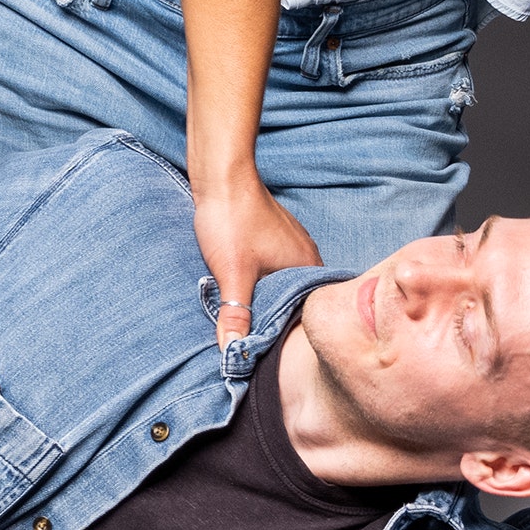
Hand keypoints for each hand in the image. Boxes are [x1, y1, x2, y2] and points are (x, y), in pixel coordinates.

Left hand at [193, 175, 321, 348]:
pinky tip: (246, 287)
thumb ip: (236, 314)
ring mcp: (294, 244)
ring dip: (267, 298)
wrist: (221, 176)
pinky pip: (275, 268)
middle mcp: (308, 255)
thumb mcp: (232, 274)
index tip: (270, 349)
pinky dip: (262, 280)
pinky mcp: (276, 236)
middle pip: (295, 298)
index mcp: (308, 266)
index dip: (288, 332)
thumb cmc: (232, 220)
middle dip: (275, 317)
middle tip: (255, 338)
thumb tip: (234, 353)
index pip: (307, 312)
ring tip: (249, 316)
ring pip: (283, 282)